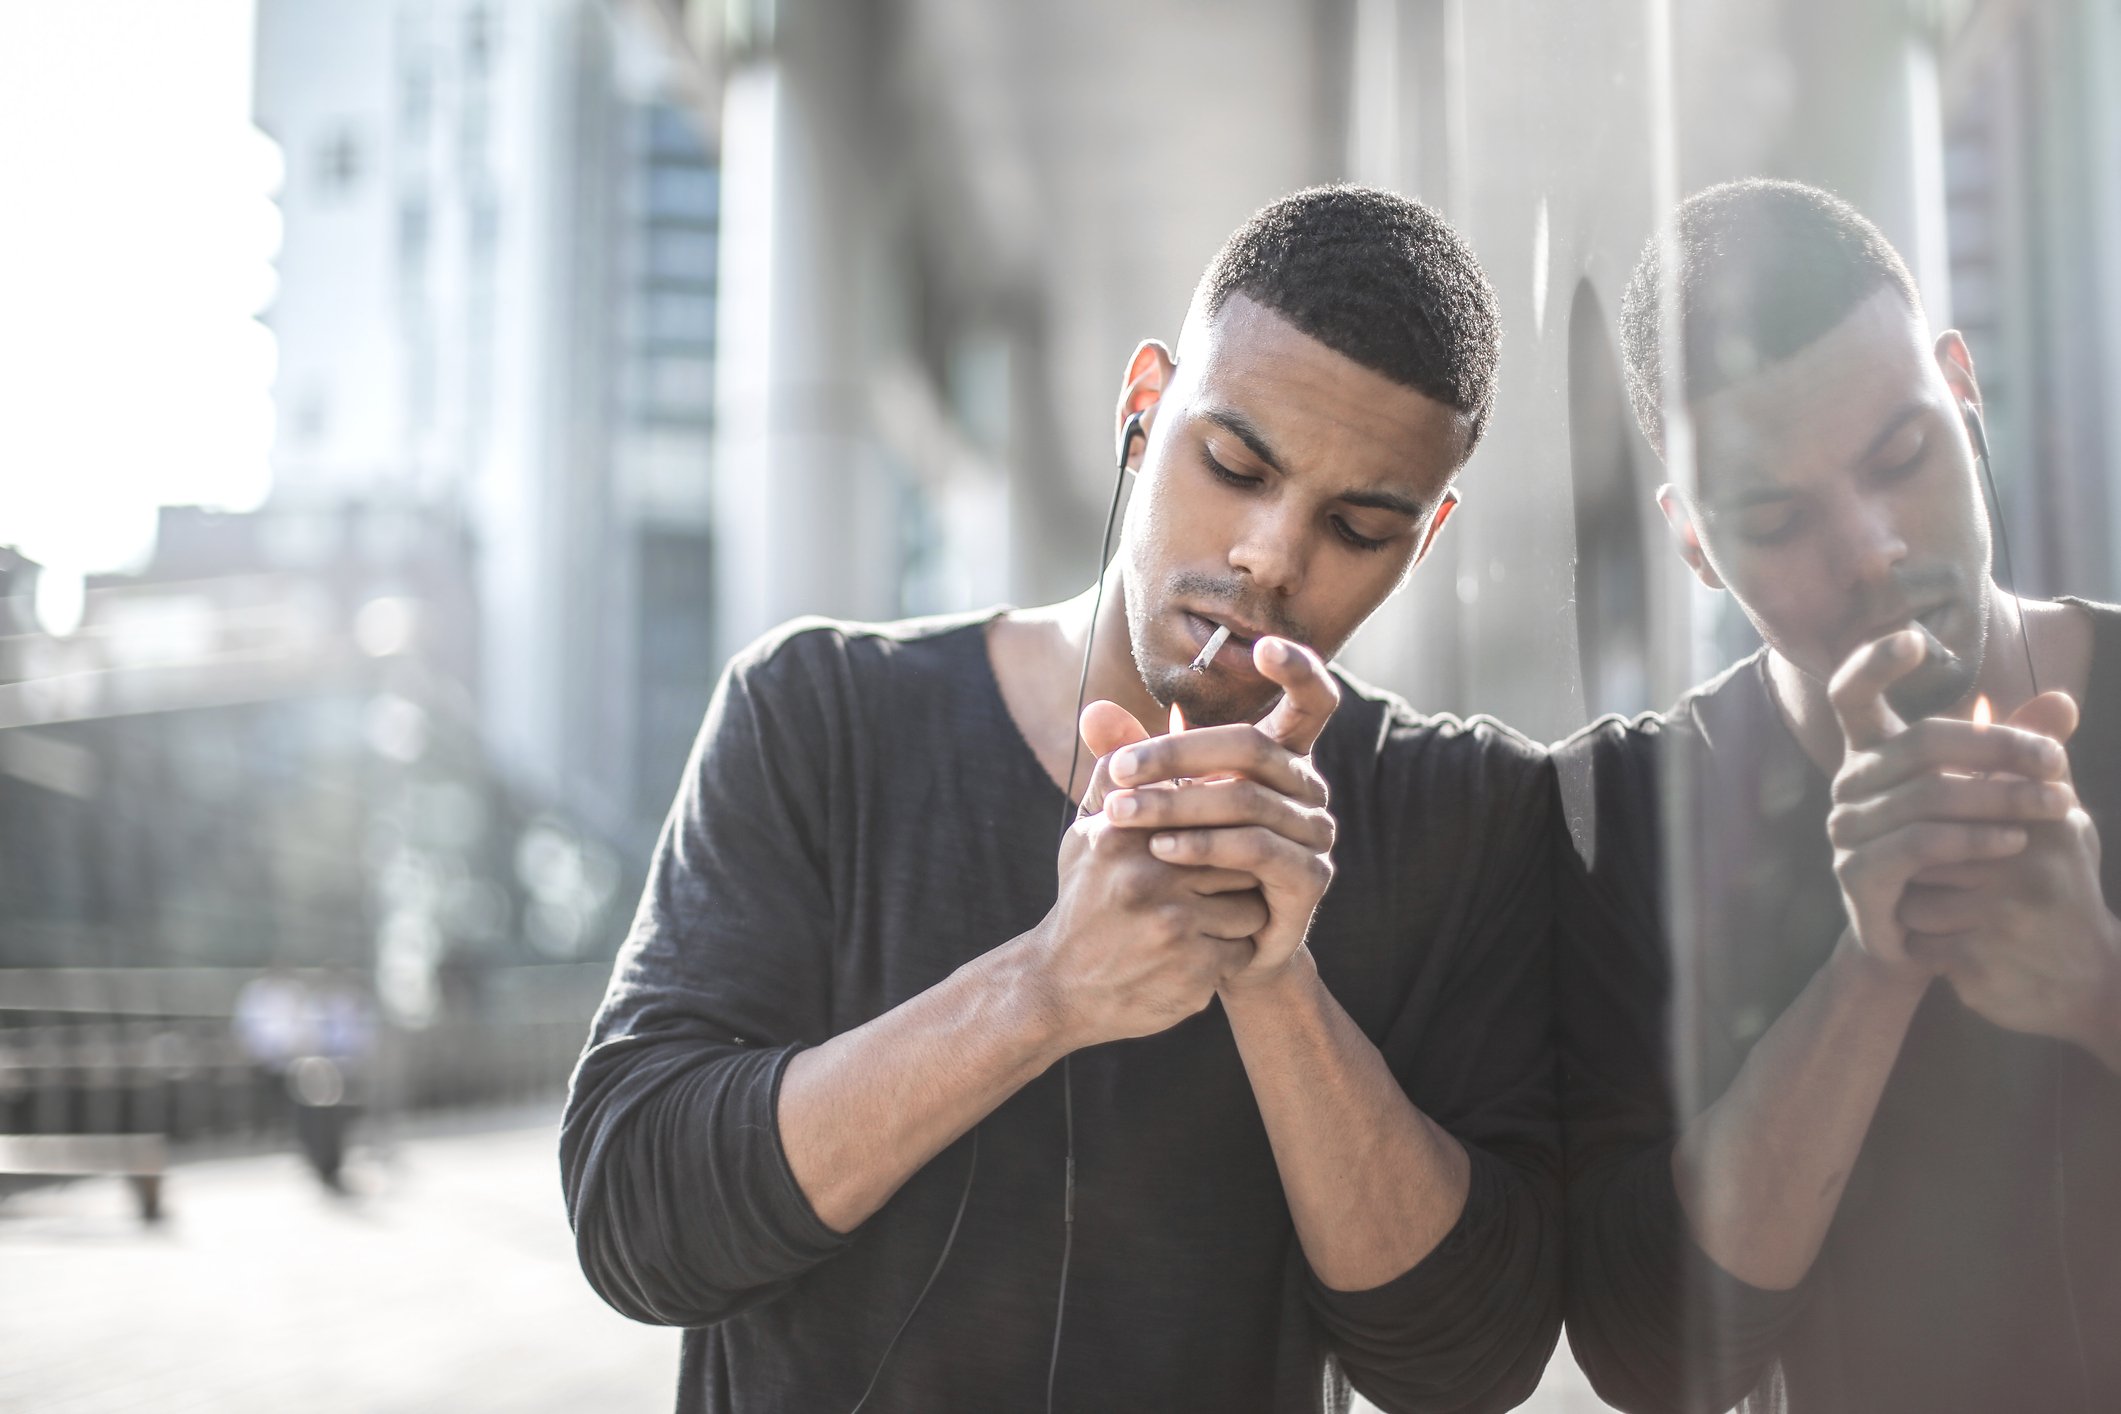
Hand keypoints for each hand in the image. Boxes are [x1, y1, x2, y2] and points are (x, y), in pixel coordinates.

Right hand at [1026, 703, 1266, 1047]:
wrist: (1059, 989)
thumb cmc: (1084, 900)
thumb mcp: (1088, 834)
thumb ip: (1111, 774)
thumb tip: (1106, 707)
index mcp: (1125, 832)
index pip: (1211, 807)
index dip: (1221, 826)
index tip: (1217, 839)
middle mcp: (1148, 875)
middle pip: (1239, 852)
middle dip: (1236, 870)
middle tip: (1216, 886)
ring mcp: (1173, 926)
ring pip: (1249, 903)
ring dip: (1237, 916)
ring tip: (1200, 924)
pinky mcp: (1194, 971)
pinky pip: (1243, 950)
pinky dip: (1228, 956)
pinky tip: (1194, 958)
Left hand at [1099, 637, 1339, 989]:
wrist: (1209, 947)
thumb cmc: (1183, 862)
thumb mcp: (1153, 803)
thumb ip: (1131, 757)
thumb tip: (1092, 710)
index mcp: (1282, 757)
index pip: (1312, 700)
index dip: (1298, 669)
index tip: (1262, 645)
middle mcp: (1308, 789)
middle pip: (1253, 747)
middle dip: (1176, 755)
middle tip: (1116, 770)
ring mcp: (1315, 835)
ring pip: (1248, 800)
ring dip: (1176, 803)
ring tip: (1117, 814)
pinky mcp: (1309, 880)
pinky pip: (1258, 850)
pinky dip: (1205, 846)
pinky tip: (1160, 849)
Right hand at [1825, 630, 2068, 978]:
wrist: (1924, 937)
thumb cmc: (1956, 854)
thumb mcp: (1990, 794)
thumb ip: (2016, 749)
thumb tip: (2064, 701)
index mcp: (1870, 754)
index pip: (1850, 694)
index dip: (1874, 663)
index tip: (1918, 639)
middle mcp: (1848, 784)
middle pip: (1919, 744)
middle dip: (1998, 748)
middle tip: (2057, 761)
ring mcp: (1846, 830)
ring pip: (1927, 796)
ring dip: (2002, 798)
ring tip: (2058, 806)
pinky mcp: (1858, 874)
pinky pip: (1918, 845)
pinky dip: (1972, 840)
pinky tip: (2015, 841)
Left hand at [1893, 694, 2120, 1064]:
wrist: (2087, 984)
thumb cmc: (2060, 890)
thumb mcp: (2063, 824)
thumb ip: (2040, 763)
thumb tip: (2054, 697)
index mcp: (2045, 824)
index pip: (1955, 794)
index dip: (1934, 810)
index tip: (1936, 827)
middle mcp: (2026, 866)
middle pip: (1922, 842)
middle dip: (1920, 862)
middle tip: (1937, 878)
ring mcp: (2000, 917)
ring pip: (1911, 893)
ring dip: (1918, 906)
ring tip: (1952, 914)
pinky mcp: (1976, 962)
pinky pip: (1914, 939)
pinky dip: (1923, 945)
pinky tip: (1953, 949)